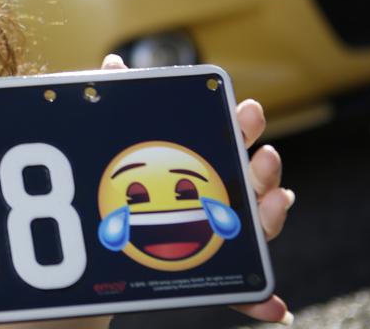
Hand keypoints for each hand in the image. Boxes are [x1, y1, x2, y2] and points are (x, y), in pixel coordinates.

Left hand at [99, 54, 295, 324]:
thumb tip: (113, 64)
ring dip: (271, 218)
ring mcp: (217, 237)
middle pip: (249, 182)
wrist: (96, 256)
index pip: (228, 140)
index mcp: (198, 164)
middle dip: (263, 168)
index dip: (242, 126)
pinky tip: (273, 307)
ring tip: (272, 207)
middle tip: (263, 157)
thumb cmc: (115, 190)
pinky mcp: (208, 276)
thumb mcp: (112, 146)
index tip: (248, 110)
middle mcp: (217, 199)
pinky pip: (237, 291)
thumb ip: (119, 105)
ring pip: (255, 228)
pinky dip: (258, 299)